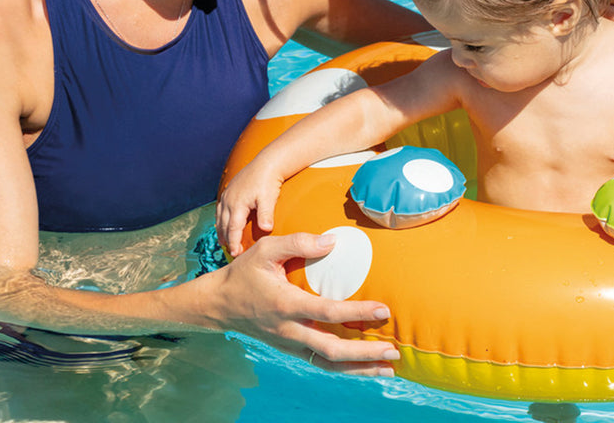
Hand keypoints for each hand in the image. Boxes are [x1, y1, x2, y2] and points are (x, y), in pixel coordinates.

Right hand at [212, 231, 400, 375]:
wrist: (220, 304)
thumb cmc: (245, 272)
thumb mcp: (267, 248)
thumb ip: (299, 243)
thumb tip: (332, 243)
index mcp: (285, 305)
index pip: (328, 313)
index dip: (358, 313)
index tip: (384, 310)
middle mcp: (289, 330)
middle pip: (332, 351)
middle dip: (365, 354)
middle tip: (394, 352)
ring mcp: (289, 344)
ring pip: (328, 364)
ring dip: (359, 368)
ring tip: (387, 370)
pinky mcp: (290, 348)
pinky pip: (320, 363)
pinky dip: (344, 368)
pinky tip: (363, 367)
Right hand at [216, 163, 282, 257]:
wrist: (268, 162)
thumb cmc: (269, 181)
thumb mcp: (269, 199)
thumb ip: (266, 214)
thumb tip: (266, 229)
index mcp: (237, 204)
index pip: (233, 229)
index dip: (233, 243)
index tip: (235, 254)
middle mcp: (229, 200)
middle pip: (224, 225)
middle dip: (226, 239)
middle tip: (231, 253)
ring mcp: (227, 194)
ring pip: (220, 217)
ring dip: (222, 230)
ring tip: (225, 242)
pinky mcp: (229, 190)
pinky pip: (221, 208)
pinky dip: (221, 219)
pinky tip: (225, 224)